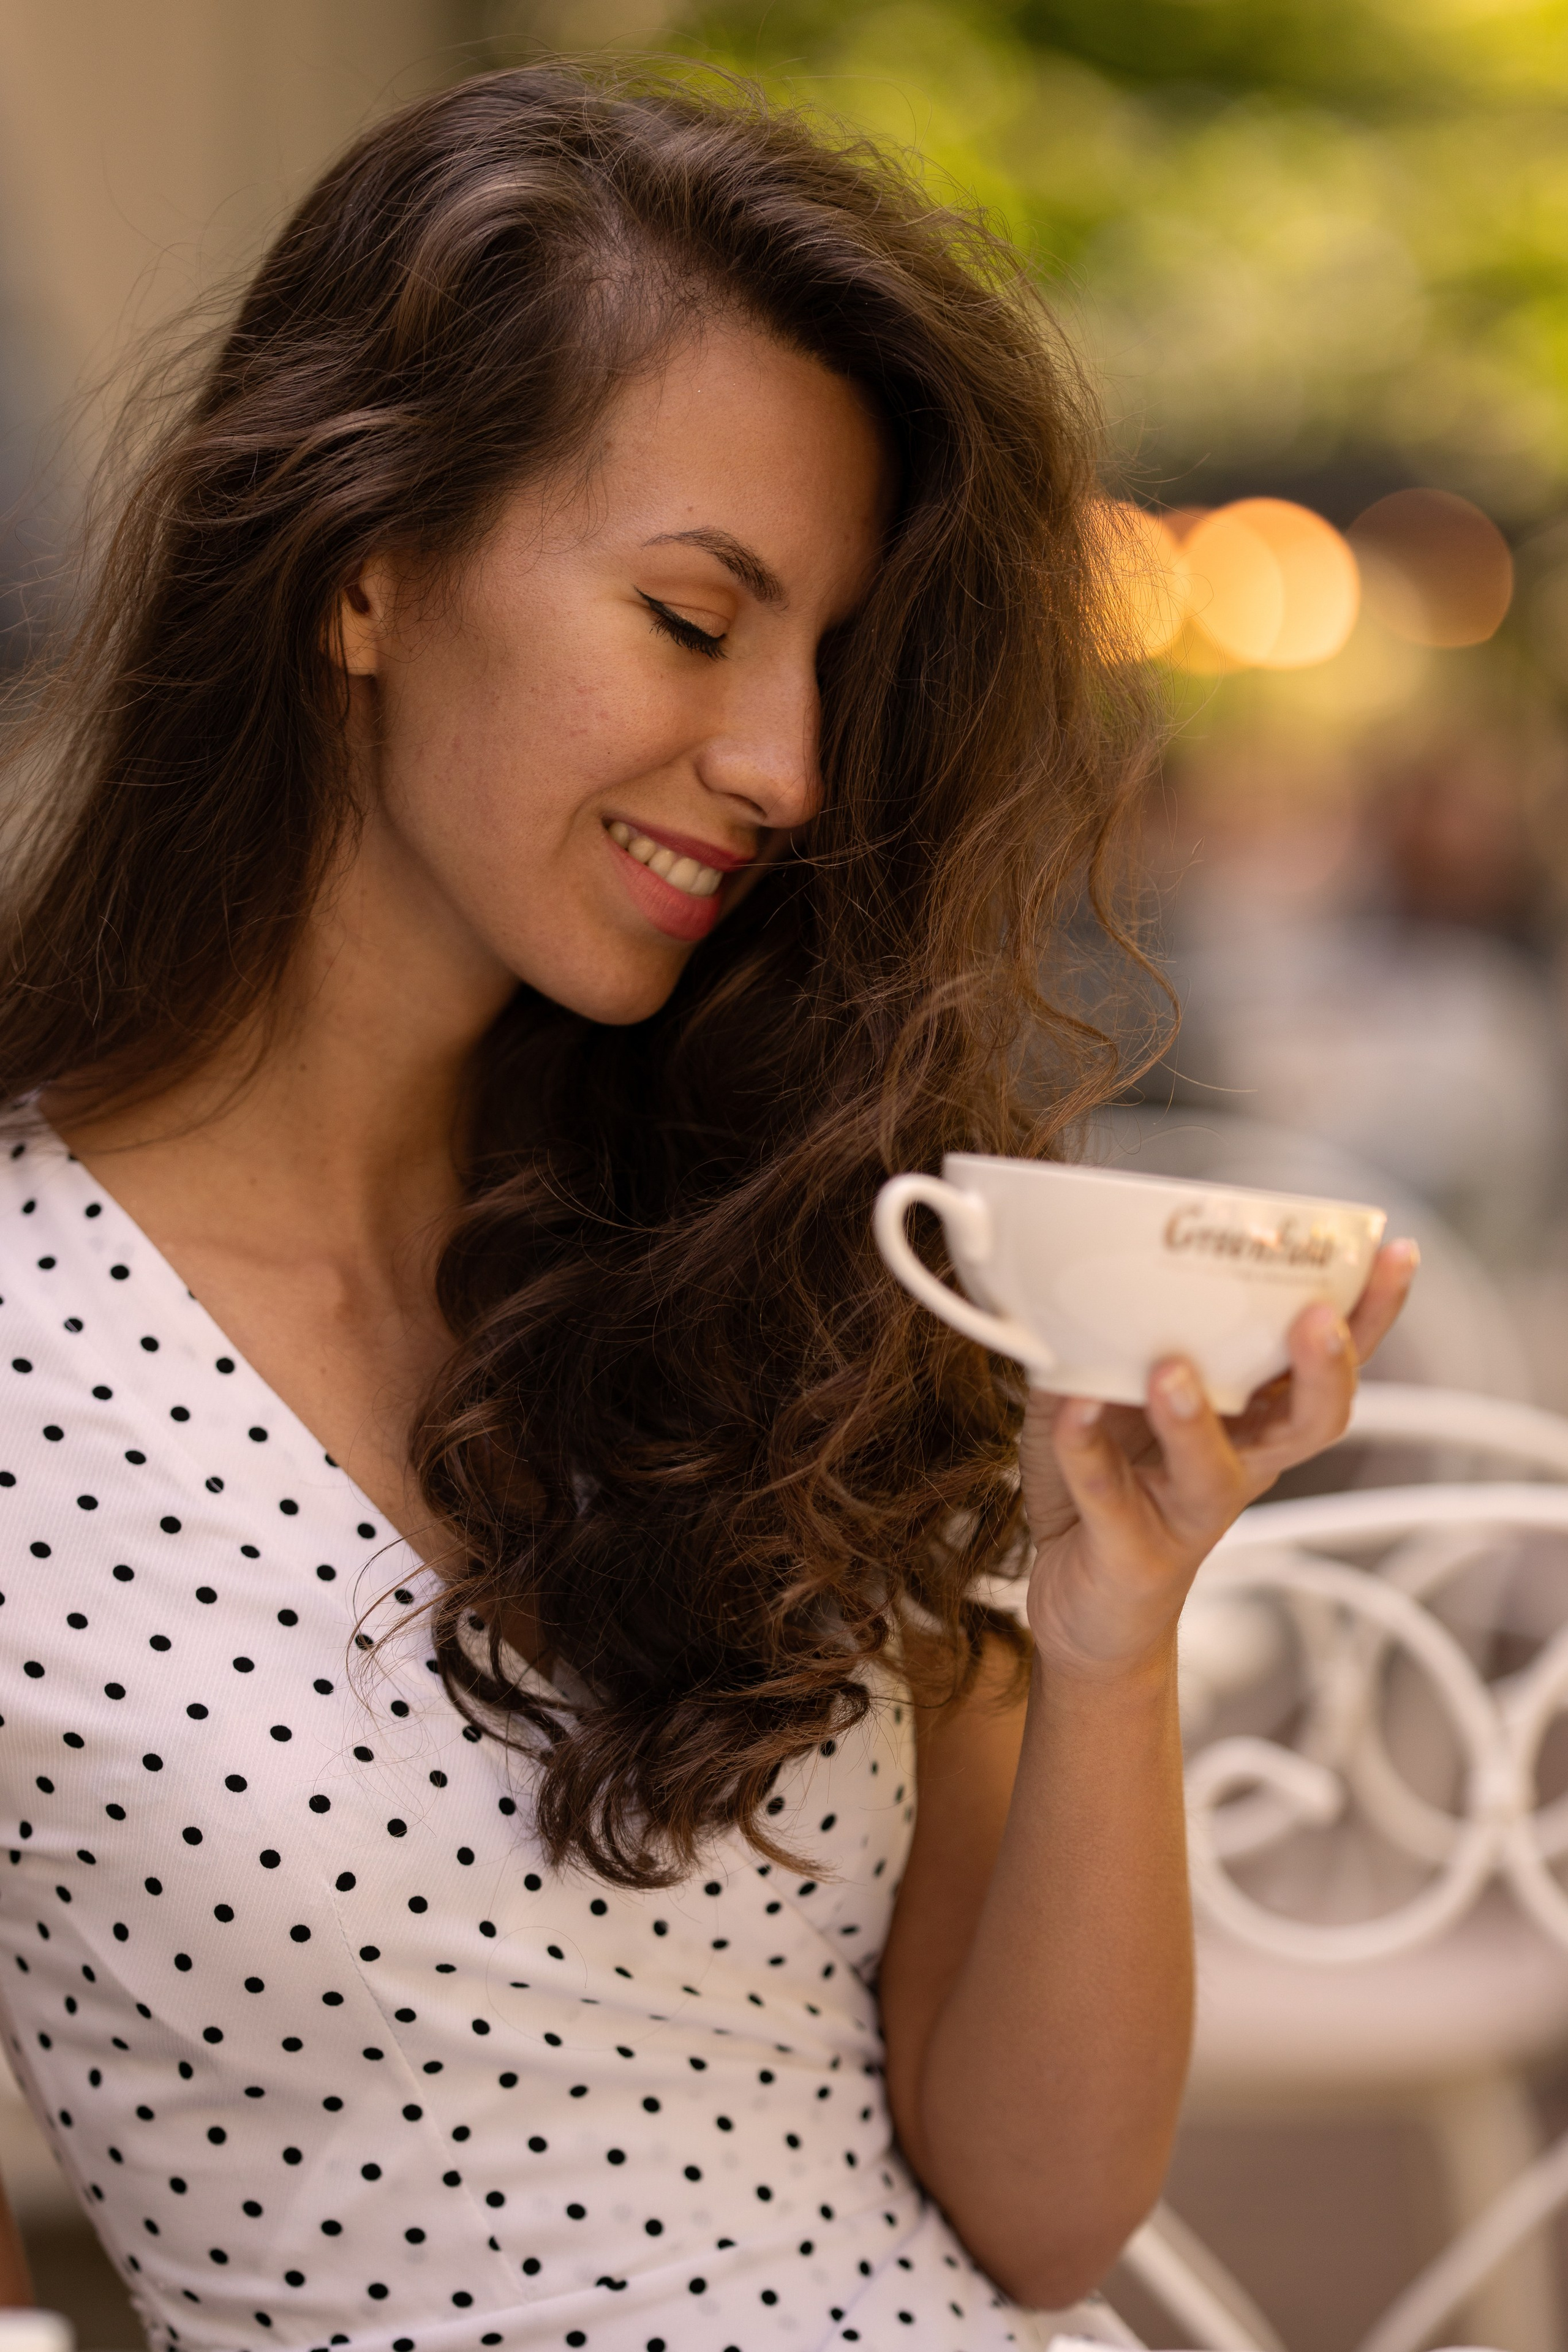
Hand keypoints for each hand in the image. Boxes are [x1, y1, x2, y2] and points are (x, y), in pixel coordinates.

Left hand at [1019, 1240, 1418, 1682]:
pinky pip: (1111, 1496)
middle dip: (1324, 1369)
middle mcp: (1241, 1465)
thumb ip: (1122, 1334)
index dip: (1370, 1314)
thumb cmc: (1115, 1482)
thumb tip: (1096, 1254)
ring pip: (1215, 1470)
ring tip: (1170, 1371)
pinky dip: (1088, 1451)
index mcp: (1255, 1420)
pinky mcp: (1133, 1552)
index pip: (1329, 1360)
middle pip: (1311, 1421)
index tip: (1395, 1254)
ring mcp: (1188, 1513)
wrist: (1085, 1604)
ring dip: (1195, 1419)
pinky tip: (1074, 1410)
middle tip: (1317, 1319)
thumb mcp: (1124, 1395)